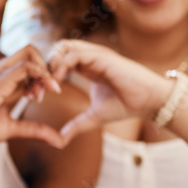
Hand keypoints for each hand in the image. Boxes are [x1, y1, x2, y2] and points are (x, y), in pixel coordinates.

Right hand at [0, 45, 64, 150]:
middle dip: (46, 67)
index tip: (42, 96)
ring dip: (43, 72)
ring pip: (30, 52)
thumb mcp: (12, 128)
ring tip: (39, 96)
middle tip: (46, 92)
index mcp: (0, 78)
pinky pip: (26, 65)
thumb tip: (59, 140)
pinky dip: (40, 75)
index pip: (27, 62)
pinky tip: (39, 94)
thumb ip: (35, 130)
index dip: (41, 74)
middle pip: (30, 51)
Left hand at [46, 39, 171, 143]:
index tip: (38, 93)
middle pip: (57, 48)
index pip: (58, 59)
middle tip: (38, 87)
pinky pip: (73, 55)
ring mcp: (95, 55)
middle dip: (43, 66)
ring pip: (62, 47)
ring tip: (47, 86)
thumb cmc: (127, 105)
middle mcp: (89, 57)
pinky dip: (60, 67)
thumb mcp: (95, 117)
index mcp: (87, 67)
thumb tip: (60, 140)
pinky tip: (58, 85)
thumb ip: (77, 124)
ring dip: (50, 65)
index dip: (45, 73)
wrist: (150, 101)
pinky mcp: (101, 57)